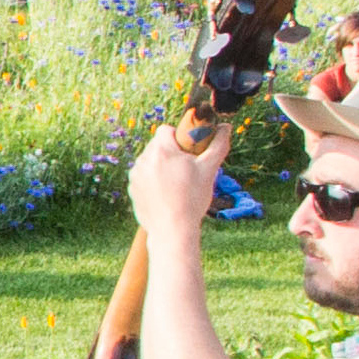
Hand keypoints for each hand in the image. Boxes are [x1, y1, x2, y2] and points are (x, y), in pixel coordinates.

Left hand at [127, 123, 232, 238]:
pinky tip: (165, 195)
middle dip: (171, 153)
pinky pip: (143, 177)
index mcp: (161, 150)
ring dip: (161, 167)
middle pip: (157, 146)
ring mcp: (135, 175)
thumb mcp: (209, 170)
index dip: (179, 137)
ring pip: (150, 162)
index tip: (189, 152)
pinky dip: (153, 181)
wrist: (172, 231)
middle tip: (185, 170)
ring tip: (176, 185)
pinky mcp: (132, 189)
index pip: (166, 129)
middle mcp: (143, 160)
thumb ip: (218, 145)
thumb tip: (226, 127)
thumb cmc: (192, 199)